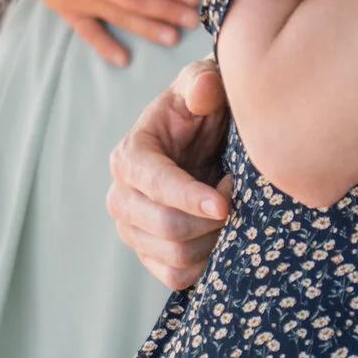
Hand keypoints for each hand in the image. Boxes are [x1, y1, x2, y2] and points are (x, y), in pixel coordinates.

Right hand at [106, 58, 233, 289]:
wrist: (202, 138)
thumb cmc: (201, 107)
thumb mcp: (203, 82)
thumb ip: (203, 81)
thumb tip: (203, 90)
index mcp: (130, 156)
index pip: (156, 185)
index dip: (191, 197)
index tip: (226, 200)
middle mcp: (122, 196)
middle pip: (166, 228)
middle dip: (211, 218)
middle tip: (235, 192)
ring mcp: (132, 228)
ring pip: (175, 256)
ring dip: (212, 237)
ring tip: (227, 206)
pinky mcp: (147, 253)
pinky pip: (175, 276)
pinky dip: (204, 261)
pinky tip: (217, 232)